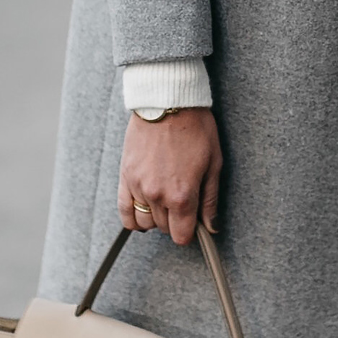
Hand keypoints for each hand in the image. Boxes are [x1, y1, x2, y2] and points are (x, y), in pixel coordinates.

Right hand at [118, 108, 222, 244]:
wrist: (168, 101)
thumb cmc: (196, 128)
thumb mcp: (214, 163)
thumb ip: (210, 200)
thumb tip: (211, 227)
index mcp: (182, 195)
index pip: (181, 235)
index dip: (190, 233)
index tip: (194, 223)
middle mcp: (157, 195)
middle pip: (163, 228)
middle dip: (175, 221)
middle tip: (183, 203)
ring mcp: (138, 187)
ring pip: (143, 222)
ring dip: (155, 218)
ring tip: (165, 202)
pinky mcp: (125, 176)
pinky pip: (123, 211)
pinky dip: (132, 217)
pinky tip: (143, 210)